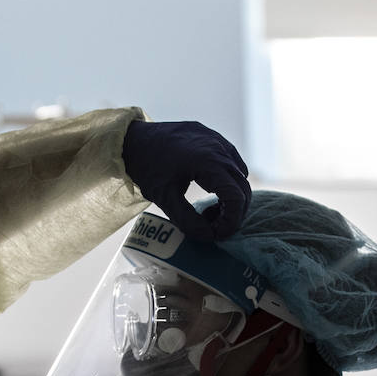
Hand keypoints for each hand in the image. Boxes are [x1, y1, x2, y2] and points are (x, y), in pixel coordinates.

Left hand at [121, 120, 249, 240]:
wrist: (133, 139)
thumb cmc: (147, 168)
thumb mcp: (165, 199)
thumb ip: (188, 222)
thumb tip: (210, 236)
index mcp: (208, 162)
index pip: (237, 198)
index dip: (231, 222)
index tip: (217, 234)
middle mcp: (219, 149)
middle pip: (243, 189)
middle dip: (233, 213)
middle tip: (212, 226)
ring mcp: (219, 141)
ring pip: (240, 176)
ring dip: (232, 198)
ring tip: (209, 209)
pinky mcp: (215, 139)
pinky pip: (233, 163)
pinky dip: (228, 182)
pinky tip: (210, 189)